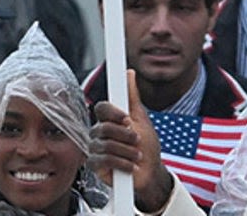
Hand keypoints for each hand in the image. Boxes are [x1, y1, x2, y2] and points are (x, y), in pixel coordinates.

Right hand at [93, 72, 176, 213]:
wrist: (150, 172)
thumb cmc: (146, 145)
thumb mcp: (142, 119)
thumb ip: (132, 97)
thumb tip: (129, 73)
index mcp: (109, 119)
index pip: (101, 108)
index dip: (113, 113)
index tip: (128, 119)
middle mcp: (99, 133)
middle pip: (103, 127)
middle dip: (125, 135)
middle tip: (137, 140)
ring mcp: (96, 149)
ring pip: (104, 145)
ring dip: (126, 151)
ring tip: (137, 155)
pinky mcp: (95, 165)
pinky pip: (102, 160)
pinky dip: (121, 163)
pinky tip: (131, 166)